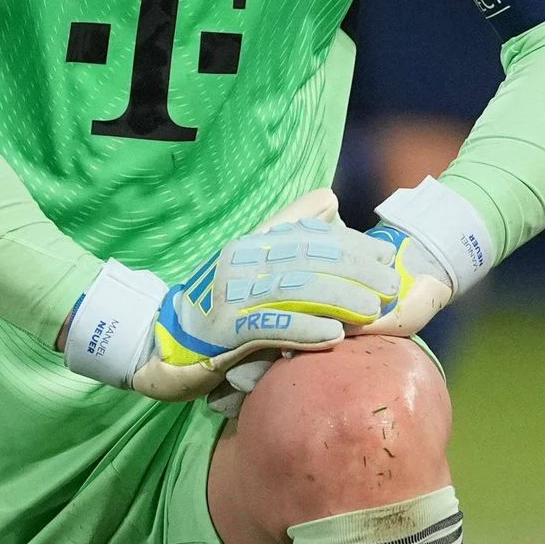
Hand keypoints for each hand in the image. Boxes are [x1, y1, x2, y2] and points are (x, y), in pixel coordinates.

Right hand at [63, 192, 407, 402]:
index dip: (350, 245)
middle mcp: (241, 262)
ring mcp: (231, 295)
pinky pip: (272, 327)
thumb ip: (286, 229)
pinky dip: (305, 330)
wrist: (154, 343)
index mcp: (251, 244)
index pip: (309, 236)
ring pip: (296, 291)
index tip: (383, 258)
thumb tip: (330, 200)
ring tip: (372, 311)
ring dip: (340, 300)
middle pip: (309, 260)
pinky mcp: (224, 332)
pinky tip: (333, 337)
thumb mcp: (248, 262)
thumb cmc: (210, 306)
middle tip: (389, 287)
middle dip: (355, 271)